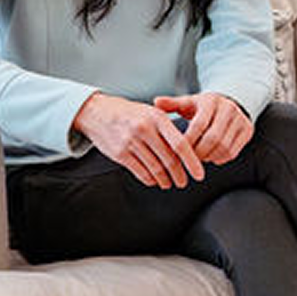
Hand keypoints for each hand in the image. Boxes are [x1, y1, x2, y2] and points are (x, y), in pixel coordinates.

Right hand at [72, 92, 205, 187]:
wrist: (97, 112)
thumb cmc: (128, 113)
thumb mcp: (150, 112)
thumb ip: (166, 129)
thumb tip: (187, 150)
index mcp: (157, 118)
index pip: (180, 144)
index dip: (192, 161)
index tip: (199, 173)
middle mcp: (144, 129)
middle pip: (169, 159)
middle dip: (179, 175)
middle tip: (184, 182)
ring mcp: (131, 142)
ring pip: (155, 169)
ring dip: (165, 180)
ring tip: (169, 183)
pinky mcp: (120, 154)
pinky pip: (141, 173)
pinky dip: (151, 180)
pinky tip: (154, 180)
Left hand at [153, 93, 252, 166]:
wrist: (230, 103)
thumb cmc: (203, 107)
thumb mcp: (188, 103)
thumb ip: (172, 104)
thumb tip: (156, 102)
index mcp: (211, 101)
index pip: (199, 125)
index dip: (189, 140)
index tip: (178, 149)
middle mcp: (228, 109)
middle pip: (213, 138)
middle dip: (199, 152)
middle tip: (188, 158)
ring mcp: (240, 120)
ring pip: (224, 147)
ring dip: (209, 156)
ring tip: (198, 157)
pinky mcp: (247, 131)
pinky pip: (233, 152)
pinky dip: (219, 158)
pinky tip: (210, 156)